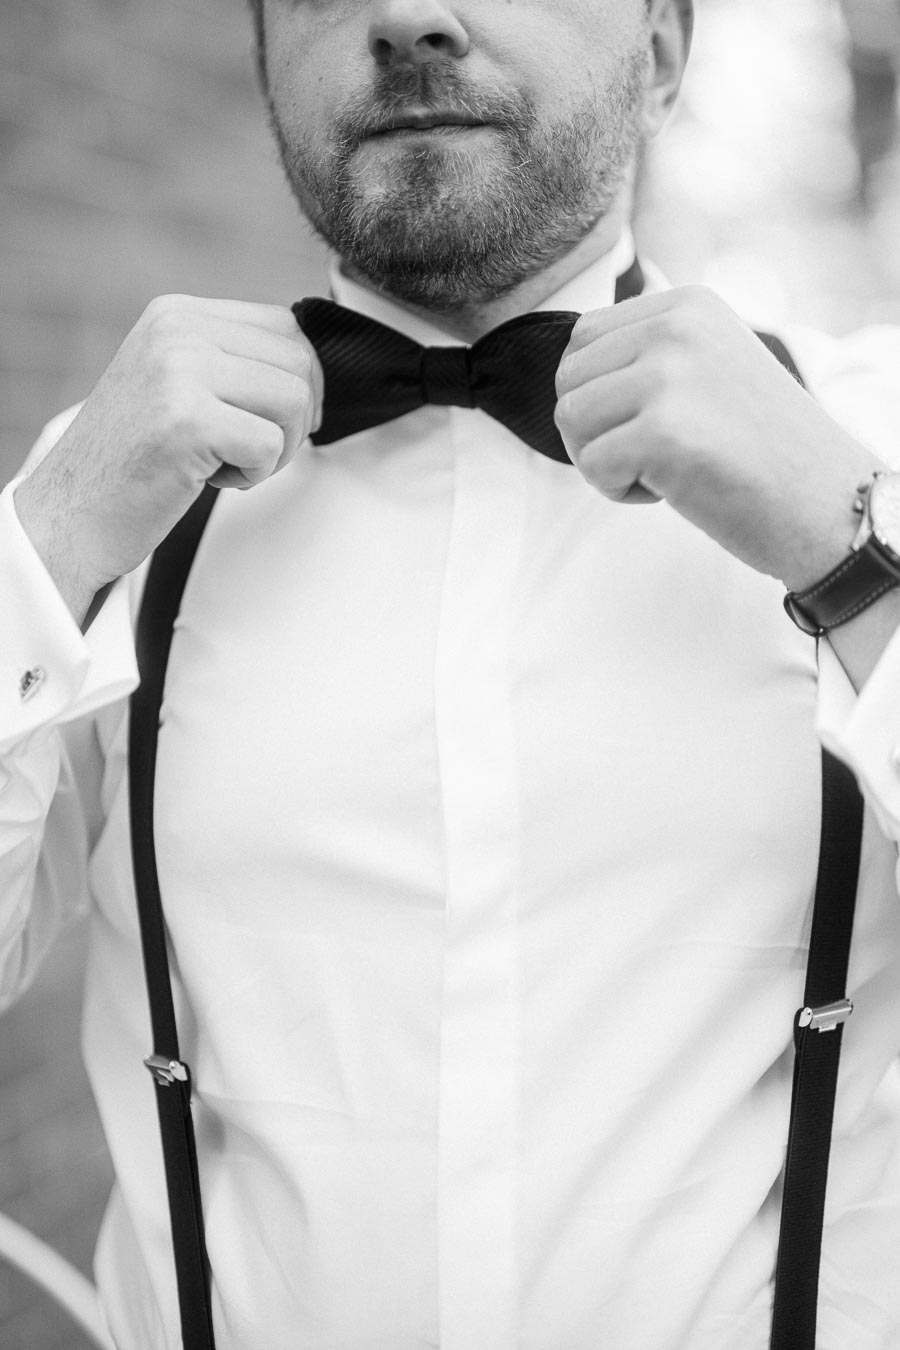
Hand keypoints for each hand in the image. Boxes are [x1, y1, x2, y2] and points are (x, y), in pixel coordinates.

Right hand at [14, 295, 321, 621]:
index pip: (286, 326)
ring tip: (229, 463)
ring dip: (279, 448)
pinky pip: (271, 445)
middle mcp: (177, 331)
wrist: (71, 512)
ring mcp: (180, 373)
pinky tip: (210, 479)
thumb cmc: (134, 459)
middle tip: (251, 451)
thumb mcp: (177, 383)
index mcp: (177, 314)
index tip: (275, 421)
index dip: (299, 382)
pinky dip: (255, 475)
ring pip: (294, 401)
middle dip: (294, 419)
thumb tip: (314, 364)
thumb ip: (232, 360)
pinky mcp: (188, 422)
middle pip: (300, 362)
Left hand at [554, 285, 883, 590]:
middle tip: (649, 454)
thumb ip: (652, 350)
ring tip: (659, 469)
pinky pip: (592, 465)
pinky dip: (618, 490)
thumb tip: (573, 358)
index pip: (584, 336)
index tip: (651, 420)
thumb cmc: (762, 449)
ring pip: (570, 419)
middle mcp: (677, 328)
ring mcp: (669, 377)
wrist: (825, 503)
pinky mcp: (663, 432)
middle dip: (593, 428)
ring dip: (601, 460)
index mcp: (688, 305)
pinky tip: (668, 489)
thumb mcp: (712, 366)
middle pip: (568, 378)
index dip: (599, 392)